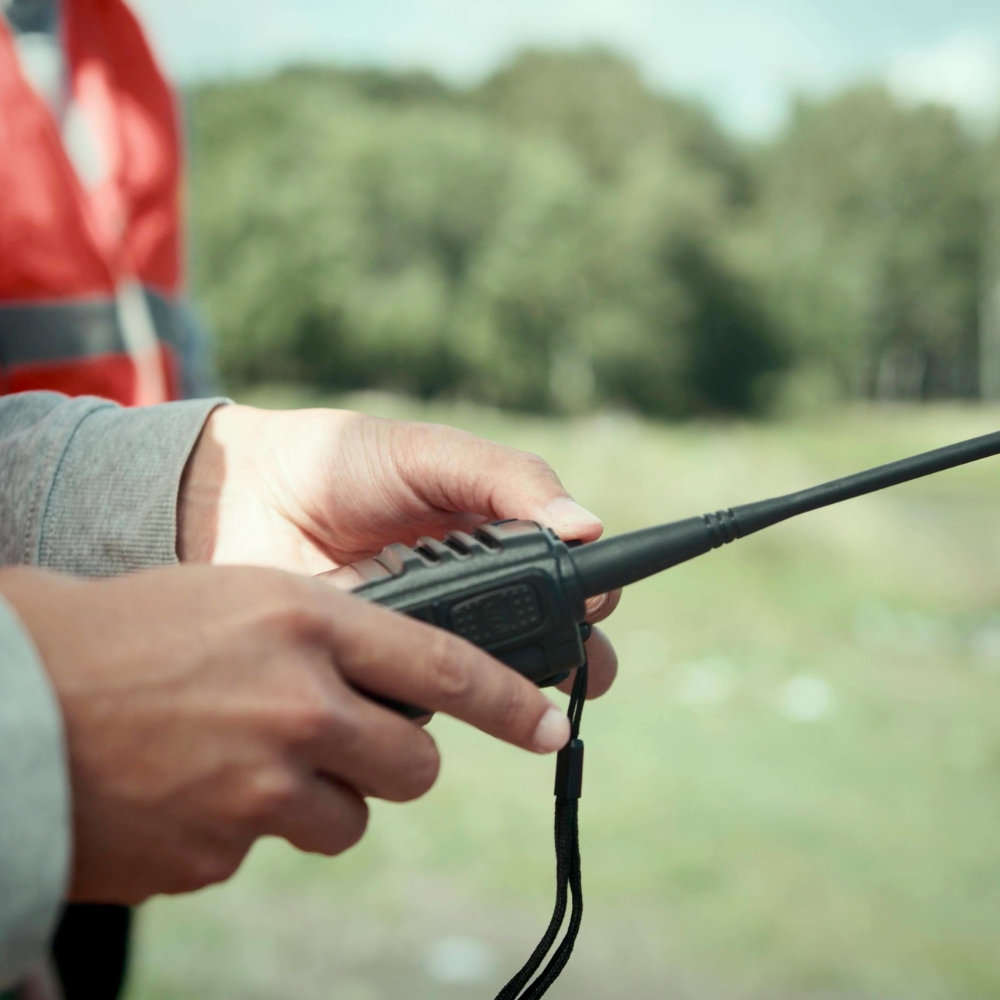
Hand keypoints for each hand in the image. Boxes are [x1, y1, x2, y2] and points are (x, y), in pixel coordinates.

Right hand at [0, 565, 572, 903]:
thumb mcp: (243, 601)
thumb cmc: (128, 634)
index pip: (446, 663)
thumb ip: (327, 638)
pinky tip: (193, 787)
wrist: (16, 701)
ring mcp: (263, 786)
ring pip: (351, 816)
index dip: (511, 700)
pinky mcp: (222, 851)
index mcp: (309, 621)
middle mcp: (300, 703)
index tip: (554, 724)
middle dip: (395, 758)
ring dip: (319, 797)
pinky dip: (247, 825)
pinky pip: (271, 846)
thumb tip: (389, 685)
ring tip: (247, 759)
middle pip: (415, 762)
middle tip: (351, 742)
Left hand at [178, 406, 619, 697]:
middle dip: (574, 664)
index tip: (592, 605)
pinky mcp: (377, 676)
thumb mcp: (428, 453)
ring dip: (508, 693)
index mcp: (496, 540)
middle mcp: (473, 598)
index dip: (591, 598)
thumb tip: (588, 526)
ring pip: (490, 687)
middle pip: (550, 646)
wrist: (237, 495)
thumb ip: (506, 479)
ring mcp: (426, 642)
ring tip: (501, 683)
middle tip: (574, 672)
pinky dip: (431, 707)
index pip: (569, 580)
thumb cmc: (340, 461)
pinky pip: (421, 709)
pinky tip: (422, 693)